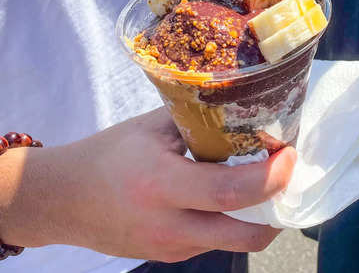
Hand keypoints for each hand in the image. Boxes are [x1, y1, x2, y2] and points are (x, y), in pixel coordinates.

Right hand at [3, 108, 295, 261]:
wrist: (63, 199)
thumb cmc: (109, 155)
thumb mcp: (154, 128)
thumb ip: (200, 121)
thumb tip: (249, 108)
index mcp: (161, 184)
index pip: (231, 191)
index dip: (271, 176)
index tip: (289, 152)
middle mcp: (168, 225)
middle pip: (246, 234)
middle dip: (279, 207)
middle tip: (287, 173)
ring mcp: (170, 248)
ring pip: (236, 241)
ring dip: (261, 216)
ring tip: (265, 180)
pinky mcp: (171, 256)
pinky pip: (216, 242)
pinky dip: (236, 221)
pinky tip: (234, 194)